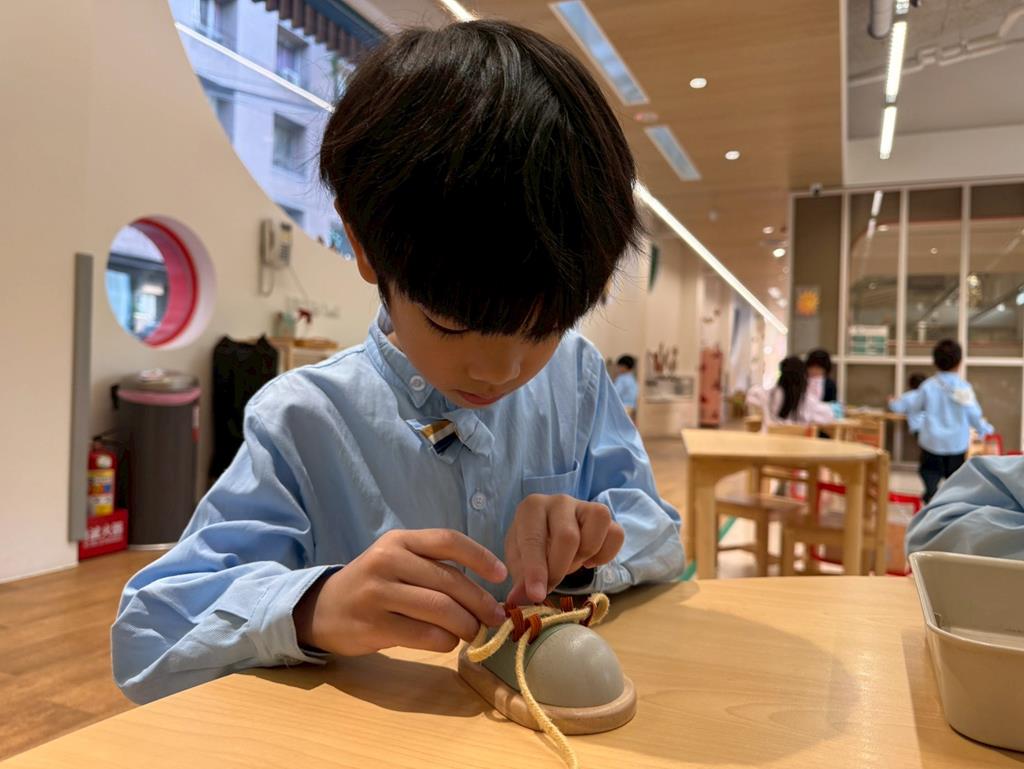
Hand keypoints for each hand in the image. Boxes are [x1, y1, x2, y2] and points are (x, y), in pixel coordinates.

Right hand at [293, 529, 507, 656]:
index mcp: (399, 540)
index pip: (448, 540)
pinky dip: (445, 641)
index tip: (501, 575)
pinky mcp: (374, 625)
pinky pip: (424, 635)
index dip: (480, 556)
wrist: (322, 609)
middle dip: (480, 601)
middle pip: (449, 581)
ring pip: (440, 609)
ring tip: (473, 632)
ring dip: (466, 625)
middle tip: (495, 617)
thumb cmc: (372, 585)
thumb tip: (485, 590)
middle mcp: (388, 560)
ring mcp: (378, 593)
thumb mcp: (396, 561)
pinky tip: (448, 643)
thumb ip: (433, 567)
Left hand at [504, 494, 623, 604]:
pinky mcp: (603, 517)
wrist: (548, 530)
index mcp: (531, 508)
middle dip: (560, 568)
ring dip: (586, 554)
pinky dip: (606, 554)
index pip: (534, 540)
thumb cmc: (532, 545)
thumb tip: (519, 601)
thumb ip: (521, 580)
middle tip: (552, 584)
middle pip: (568, 536)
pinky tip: (589, 561)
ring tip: (572, 564)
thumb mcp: (519, 561)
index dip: (536, 571)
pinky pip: (616, 533)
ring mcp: (584, 505)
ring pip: (598, 523)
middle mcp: (559, 501)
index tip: (536, 595)